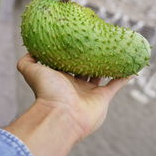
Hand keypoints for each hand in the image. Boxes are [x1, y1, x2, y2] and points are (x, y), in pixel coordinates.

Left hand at [17, 53, 131, 139]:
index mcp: (62, 78)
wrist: (60, 115)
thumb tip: (29, 51)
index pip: (69, 63)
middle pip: (86, 69)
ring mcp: (90, 92)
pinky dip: (123, 77)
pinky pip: (116, 85)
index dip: (73, 53)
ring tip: (114, 52)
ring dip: (108, 65)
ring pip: (102, 75)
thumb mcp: (31, 71)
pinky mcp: (103, 98)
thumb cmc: (46, 92)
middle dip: (91, 58)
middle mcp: (76, 85)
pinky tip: (129, 67)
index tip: (79, 40)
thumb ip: (26, 62)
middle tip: (97, 43)